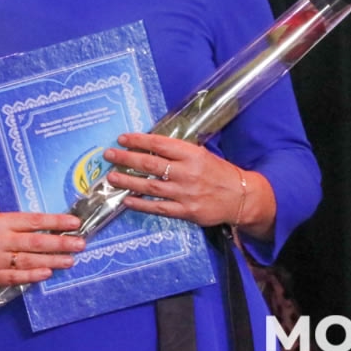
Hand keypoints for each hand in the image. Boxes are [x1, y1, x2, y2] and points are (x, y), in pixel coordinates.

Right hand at [0, 211, 85, 288]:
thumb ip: (17, 225)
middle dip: (60, 243)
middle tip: (80, 243)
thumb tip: (50, 228)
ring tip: (70, 260)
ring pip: (28, 260)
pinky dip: (33, 275)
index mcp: (0, 221)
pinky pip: (15, 277)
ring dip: (52, 260)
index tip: (75, 223)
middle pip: (35, 241)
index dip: (56, 221)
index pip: (33, 220)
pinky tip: (47, 272)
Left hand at [103, 133, 274, 239]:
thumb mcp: (202, 154)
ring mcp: (185, 194)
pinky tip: (127, 200)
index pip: (159, 144)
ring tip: (111, 177)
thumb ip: (178, 151)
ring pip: (150, 187)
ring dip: (128, 181)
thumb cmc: (219, 172)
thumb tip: (149, 146)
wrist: (241, 197)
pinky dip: (141, 204)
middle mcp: (187, 173)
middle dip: (126, 158)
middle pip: (150, 165)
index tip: (122, 139)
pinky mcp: (186, 212)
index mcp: (192, 154)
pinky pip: (159, 208)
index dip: (138, 140)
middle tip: (109, 155)